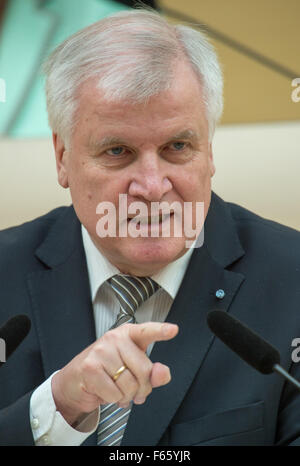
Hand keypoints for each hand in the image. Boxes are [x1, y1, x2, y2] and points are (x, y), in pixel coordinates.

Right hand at [51, 322, 177, 424]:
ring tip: (117, 390)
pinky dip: (113, 399)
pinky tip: (105, 392)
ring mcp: (101, 351)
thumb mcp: (133, 371)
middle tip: (132, 389)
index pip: (147, 331)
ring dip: (126, 396)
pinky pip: (115, 393)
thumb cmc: (107, 373)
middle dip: (142, 387)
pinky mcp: (90, 367)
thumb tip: (163, 372)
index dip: (161, 331)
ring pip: (130, 384)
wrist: (75, 382)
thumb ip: (153, 373)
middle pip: (144, 369)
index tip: (174, 330)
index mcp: (128, 334)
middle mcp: (114, 338)